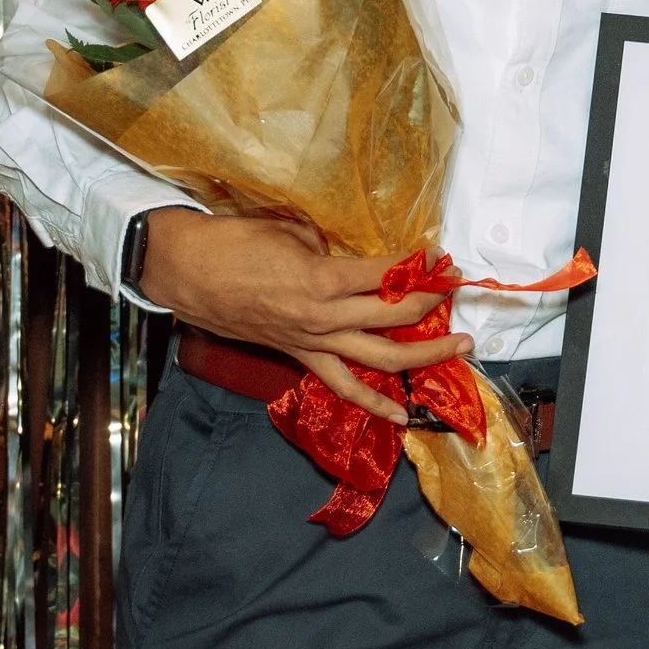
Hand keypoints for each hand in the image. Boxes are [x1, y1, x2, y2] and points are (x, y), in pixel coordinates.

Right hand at [142, 211, 470, 424]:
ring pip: (380, 357)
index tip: (444, 259)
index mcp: (323, 278)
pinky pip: (341, 386)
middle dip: (433, 304)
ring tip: (461, 347)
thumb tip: (357, 262)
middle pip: (395, 316)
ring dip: (425, 354)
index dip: (421, 267)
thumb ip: (330, 250)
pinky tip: (401, 415)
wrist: (187, 272)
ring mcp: (313, 342)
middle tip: (460, 290)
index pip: (388, 275)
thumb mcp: (292, 232)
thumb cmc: (236, 242)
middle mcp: (324, 316)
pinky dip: (373, 403)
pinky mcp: (299, 356)